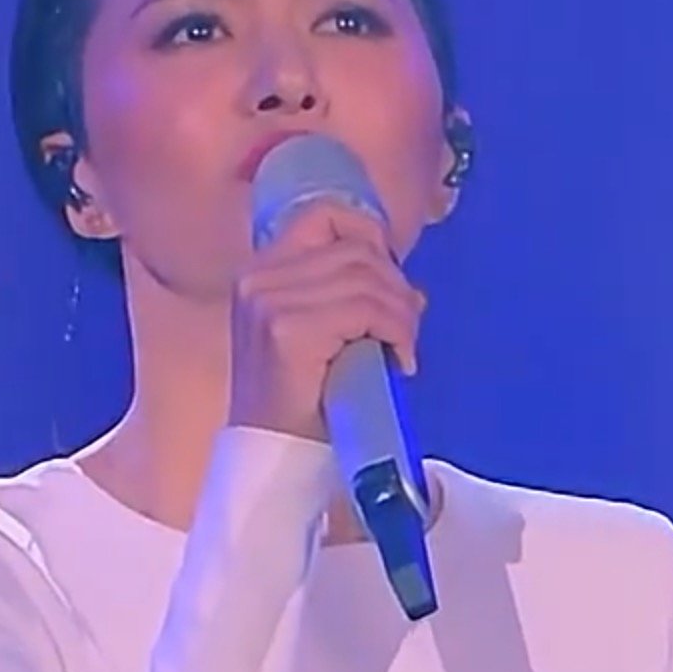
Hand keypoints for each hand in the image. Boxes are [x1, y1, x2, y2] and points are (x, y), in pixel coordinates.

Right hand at [225, 198, 425, 441]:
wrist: (274, 456)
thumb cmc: (302, 401)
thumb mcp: (324, 336)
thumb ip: (353, 299)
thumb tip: (413, 291)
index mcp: (261, 272)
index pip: (325, 215)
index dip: (371, 237)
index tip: (391, 281)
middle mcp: (259, 278)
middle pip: (357, 249)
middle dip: (396, 287)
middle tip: (405, 332)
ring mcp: (269, 301)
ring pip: (368, 278)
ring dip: (402, 314)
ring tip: (402, 349)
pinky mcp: (288, 330)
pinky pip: (367, 309)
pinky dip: (397, 332)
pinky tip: (398, 361)